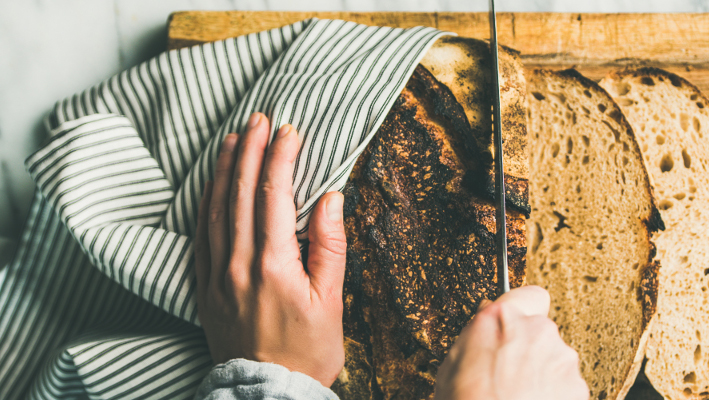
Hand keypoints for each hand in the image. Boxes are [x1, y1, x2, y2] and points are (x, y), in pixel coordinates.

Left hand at [194, 112, 346, 386]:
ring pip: (215, 209)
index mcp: (274, 265)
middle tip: (259, 118)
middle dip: (250, 150)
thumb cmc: (309, 351)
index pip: (274, 196)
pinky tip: (212, 184)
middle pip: (240, 194)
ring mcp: (215, 275)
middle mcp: (239, 264)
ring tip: (234, 137)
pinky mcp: (203, 287)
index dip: (281, 158)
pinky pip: (200, 235)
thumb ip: (330, 246)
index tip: (290, 131)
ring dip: (224, 169)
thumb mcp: (332, 301)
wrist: (270, 391)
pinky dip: (206, 202)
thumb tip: (332, 199)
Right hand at [434, 286, 589, 399]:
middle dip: (527, 347)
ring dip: (541, 371)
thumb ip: (477, 332)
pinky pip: (565, 382)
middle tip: (507, 372)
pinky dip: (554, 392)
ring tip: (518, 394)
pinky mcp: (577, 385)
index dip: (521, 311)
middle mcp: (539, 331)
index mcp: (504, 318)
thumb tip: (486, 321)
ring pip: (554, 357)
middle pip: (540, 329)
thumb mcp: (452, 364)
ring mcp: (561, 358)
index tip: (515, 324)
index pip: (529, 294)